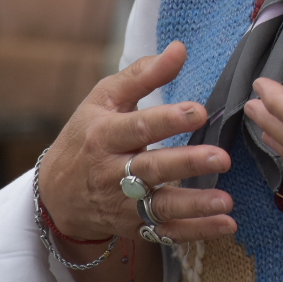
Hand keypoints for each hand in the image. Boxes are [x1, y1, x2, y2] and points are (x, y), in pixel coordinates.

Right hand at [39, 42, 236, 245]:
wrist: (57, 192)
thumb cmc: (87, 133)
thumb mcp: (105, 98)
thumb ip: (144, 74)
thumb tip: (180, 48)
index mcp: (104, 134)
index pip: (138, 126)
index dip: (168, 119)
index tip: (199, 111)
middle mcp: (111, 171)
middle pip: (151, 168)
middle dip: (186, 163)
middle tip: (221, 157)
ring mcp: (121, 203)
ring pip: (159, 206)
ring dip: (194, 205)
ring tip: (225, 200)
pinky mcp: (133, 226)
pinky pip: (166, 232)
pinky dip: (196, 231)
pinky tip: (225, 224)